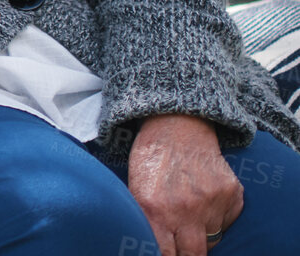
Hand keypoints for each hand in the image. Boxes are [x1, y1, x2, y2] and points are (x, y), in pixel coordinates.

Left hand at [128, 115, 242, 255]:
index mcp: (155, 209)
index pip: (166, 254)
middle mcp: (186, 209)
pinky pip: (228, 222)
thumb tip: (155, 247)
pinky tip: (205, 200)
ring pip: (212, 239)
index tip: (168, 253)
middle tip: (182, 247)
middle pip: (194, 255)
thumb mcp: (136, 189)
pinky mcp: (232, 194)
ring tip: (189, 212)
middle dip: (188, 255)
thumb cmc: (151, 159)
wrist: (176, 125)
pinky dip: (218, 218)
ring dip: (202, 233)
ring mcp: (212, 202)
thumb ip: (147, 221)